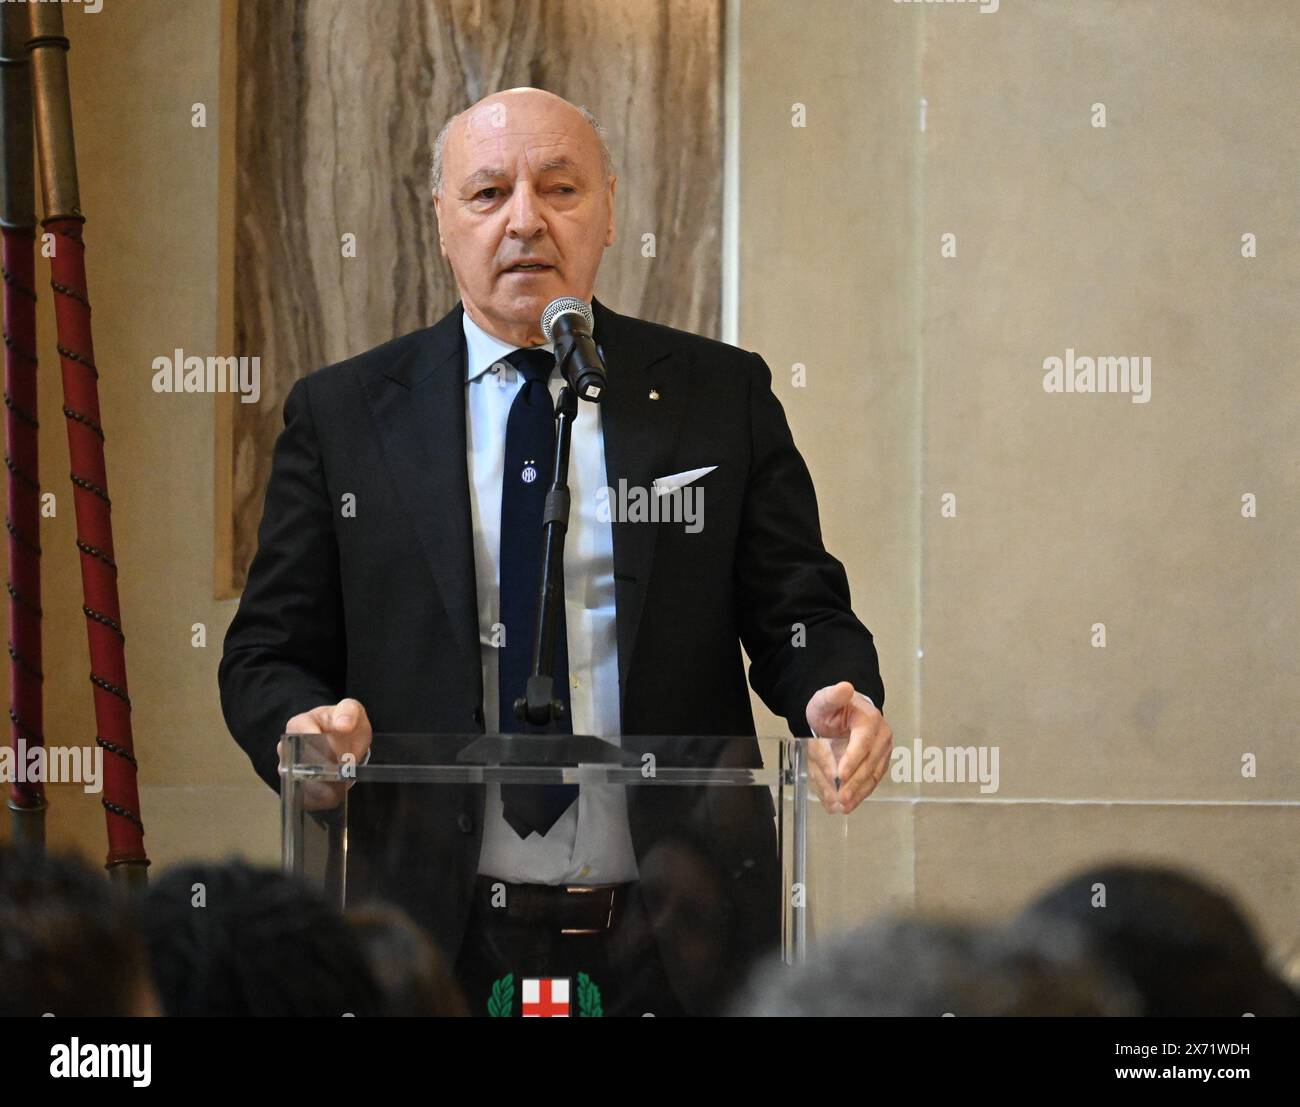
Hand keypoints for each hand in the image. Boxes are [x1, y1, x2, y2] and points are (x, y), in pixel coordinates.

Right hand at [278, 697, 372, 810]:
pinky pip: (303, 796)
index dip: (316, 743)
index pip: (298, 732)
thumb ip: (348, 712)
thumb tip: (343, 724)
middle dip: (317, 768)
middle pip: (294, 760)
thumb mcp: (351, 710)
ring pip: (296, 781)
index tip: (335, 754)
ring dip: (318, 787)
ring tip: (337, 787)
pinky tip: (333, 796)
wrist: (344, 740)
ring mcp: (291, 768)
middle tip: (338, 773)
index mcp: (299, 724)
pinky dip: (318, 799)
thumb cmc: (344, 722)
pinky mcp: (299, 785)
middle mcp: (288, 747)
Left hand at [804, 681, 891, 813]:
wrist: (838, 715)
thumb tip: (845, 688)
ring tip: (844, 806)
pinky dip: (860, 794)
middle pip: (870, 763)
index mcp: (870, 719)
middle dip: (855, 782)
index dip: (853, 759)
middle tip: (841, 798)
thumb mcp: (826, 699)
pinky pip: (871, 781)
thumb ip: (833, 696)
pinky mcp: (878, 764)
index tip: (841, 774)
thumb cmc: (832, 708)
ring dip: (859, 793)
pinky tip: (849, 804)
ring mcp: (882, 752)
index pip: (864, 741)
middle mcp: (882, 737)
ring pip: (872, 776)